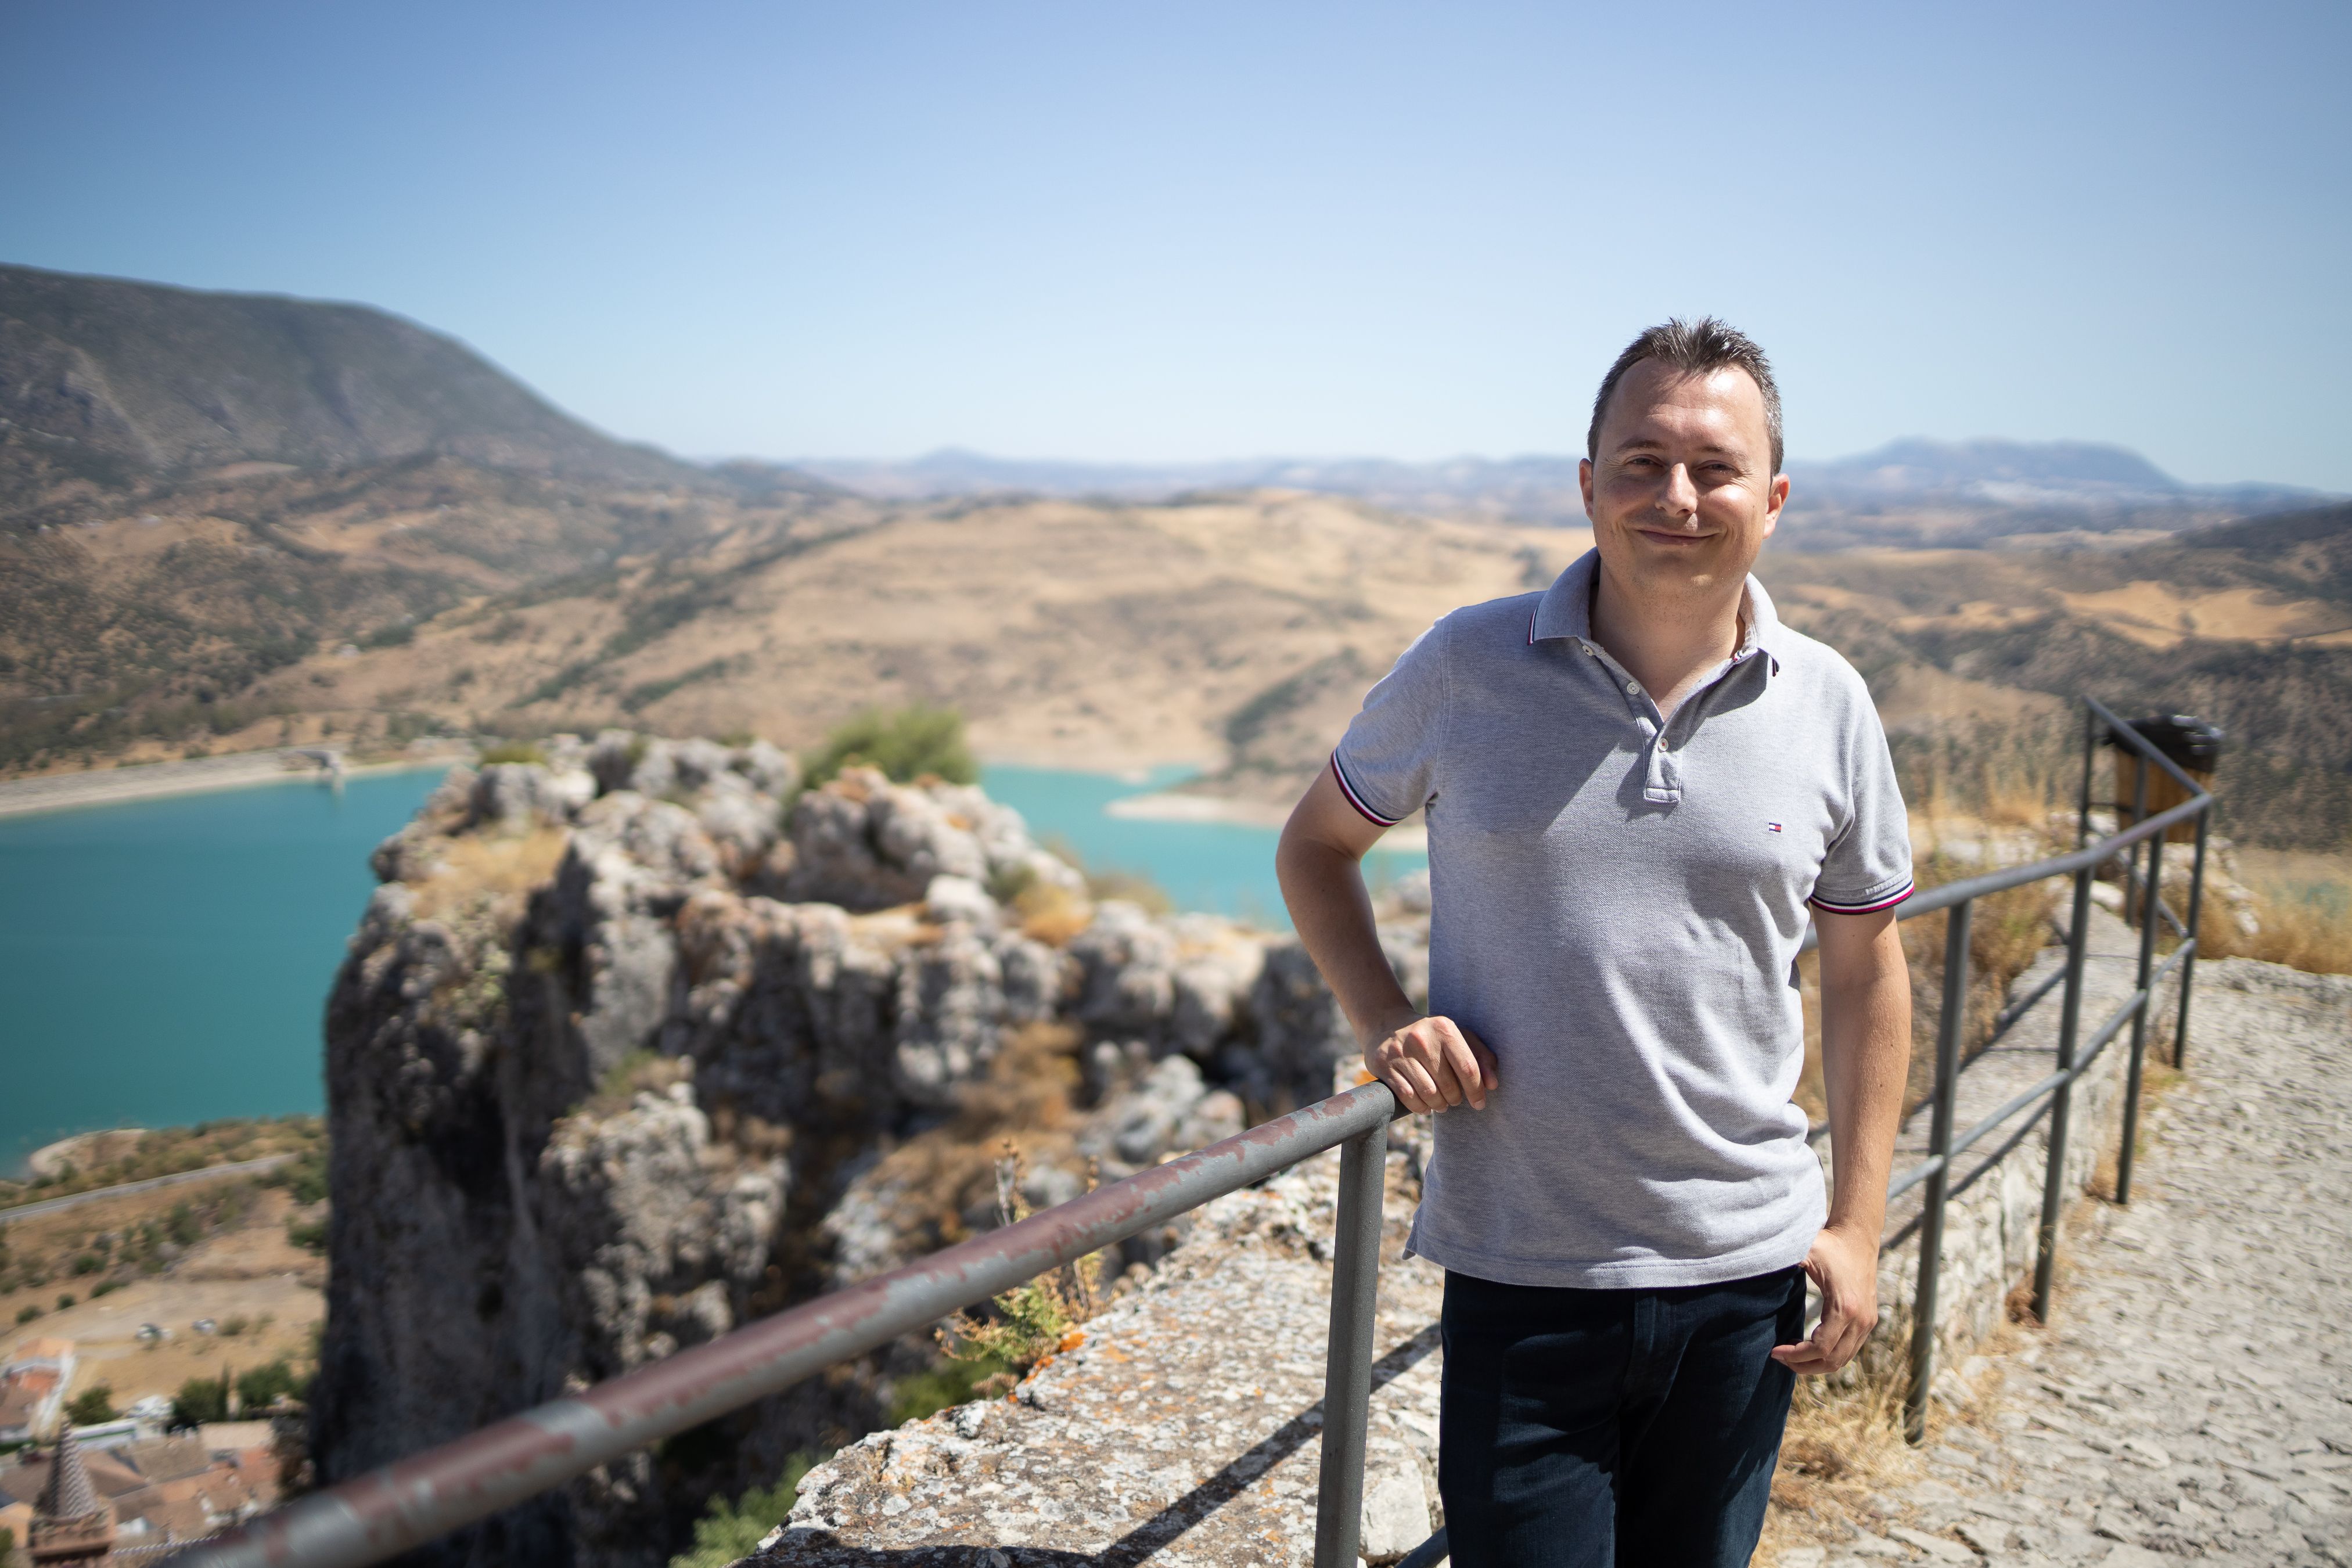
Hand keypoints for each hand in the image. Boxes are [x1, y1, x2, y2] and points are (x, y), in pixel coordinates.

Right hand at [1365, 1014, 1497, 1113]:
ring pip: (1428, 1093)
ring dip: (1439, 1105)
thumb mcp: (1458, 1037)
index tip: (1479, 1103)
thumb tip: (1492, 1084)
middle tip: (1454, 1099)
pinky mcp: (1384, 1064)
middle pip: (1448, 1084)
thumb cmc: (1432, 1036)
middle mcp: (1421, 1039)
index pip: (1467, 1067)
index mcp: (1444, 1029)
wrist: (1388, 1023)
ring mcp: (1400, 1052)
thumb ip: (1481, 1057)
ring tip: (1441, 1103)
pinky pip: (1408, 1097)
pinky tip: (1424, 1105)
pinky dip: (1420, 1107)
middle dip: (1455, 1098)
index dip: (1476, 1090)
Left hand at [1770, 1223, 1878, 1375]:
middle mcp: (1861, 1319)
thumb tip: (1749, 1261)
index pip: (1820, 1348)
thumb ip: (1781, 1258)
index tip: (1774, 1352)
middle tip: (1780, 1359)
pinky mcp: (1868, 1321)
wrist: (1858, 1237)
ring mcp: (1867, 1322)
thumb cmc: (1829, 1243)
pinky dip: (1829, 1355)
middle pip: (1832, 1360)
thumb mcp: (1805, 1248)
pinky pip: (1849, 1350)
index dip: (1796, 1356)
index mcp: (1844, 1307)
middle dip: (1804, 1365)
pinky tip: (1808, 1347)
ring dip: (1816, 1364)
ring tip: (1792, 1356)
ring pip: (1843, 1359)